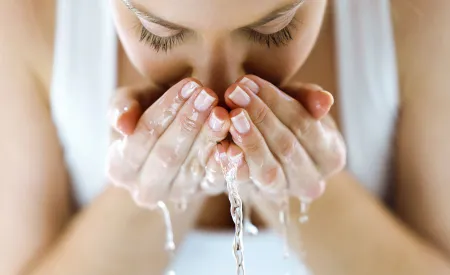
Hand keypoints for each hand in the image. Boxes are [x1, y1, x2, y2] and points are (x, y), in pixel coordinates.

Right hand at [105, 79, 230, 208]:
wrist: (176, 131)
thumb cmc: (150, 111)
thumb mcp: (132, 102)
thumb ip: (121, 107)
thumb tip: (122, 126)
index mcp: (119, 168)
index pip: (142, 137)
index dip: (165, 110)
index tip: (188, 85)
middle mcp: (146, 189)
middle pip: (167, 156)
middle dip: (189, 123)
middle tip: (208, 95)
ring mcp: (176, 195)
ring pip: (192, 168)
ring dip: (209, 138)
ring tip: (222, 112)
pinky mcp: (204, 194)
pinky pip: (216, 182)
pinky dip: (226, 164)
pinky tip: (234, 144)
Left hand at [223, 75, 345, 201]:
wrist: (266, 144)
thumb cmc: (287, 119)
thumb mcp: (300, 103)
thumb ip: (310, 98)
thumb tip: (325, 101)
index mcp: (331, 156)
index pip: (305, 126)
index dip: (277, 102)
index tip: (250, 81)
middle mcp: (312, 181)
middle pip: (286, 147)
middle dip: (259, 116)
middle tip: (234, 93)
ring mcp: (285, 192)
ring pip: (268, 170)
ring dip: (248, 140)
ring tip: (230, 115)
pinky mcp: (258, 197)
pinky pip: (246, 184)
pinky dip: (233, 164)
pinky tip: (221, 146)